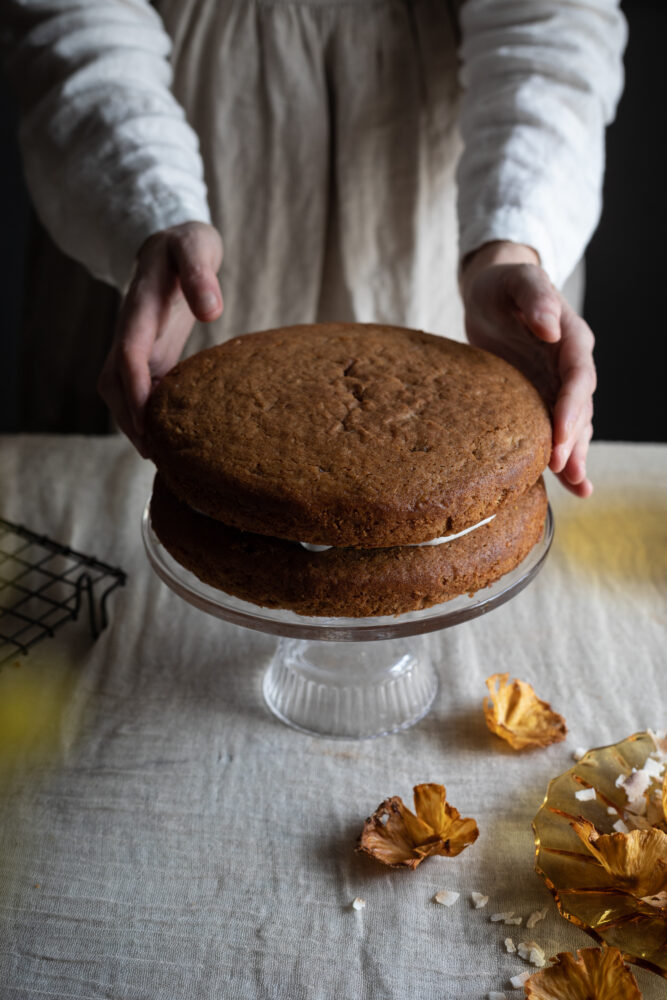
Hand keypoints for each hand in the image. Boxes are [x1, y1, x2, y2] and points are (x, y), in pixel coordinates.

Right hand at [98, 221, 222, 455]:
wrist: (170, 240)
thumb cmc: (186, 243)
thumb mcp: (196, 246)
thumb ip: (200, 274)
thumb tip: (212, 312)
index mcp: (139, 308)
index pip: (129, 355)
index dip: (135, 390)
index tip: (146, 423)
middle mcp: (130, 330)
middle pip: (114, 382)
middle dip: (129, 418)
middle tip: (154, 454)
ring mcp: (136, 344)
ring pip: (119, 390)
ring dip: (133, 422)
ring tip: (160, 455)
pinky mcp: (148, 352)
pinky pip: (138, 388)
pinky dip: (146, 414)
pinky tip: (168, 436)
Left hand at [460, 241, 594, 497]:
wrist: (492, 292)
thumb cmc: (504, 284)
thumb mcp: (517, 280)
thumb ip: (535, 298)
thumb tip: (550, 326)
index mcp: (571, 339)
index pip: (577, 377)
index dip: (571, 407)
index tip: (561, 434)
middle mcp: (570, 366)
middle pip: (579, 408)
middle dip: (573, 439)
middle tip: (562, 468)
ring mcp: (556, 385)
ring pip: (573, 425)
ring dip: (574, 455)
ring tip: (578, 486)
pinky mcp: (540, 398)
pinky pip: (555, 430)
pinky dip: (562, 456)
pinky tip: (570, 485)